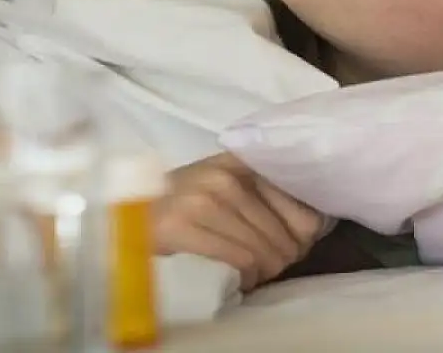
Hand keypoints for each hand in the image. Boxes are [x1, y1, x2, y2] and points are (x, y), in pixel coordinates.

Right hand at [153, 153, 328, 290]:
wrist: (129, 215)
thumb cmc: (185, 204)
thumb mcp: (226, 187)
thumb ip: (264, 196)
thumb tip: (313, 227)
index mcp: (240, 161)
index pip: (297, 199)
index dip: (304, 230)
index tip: (298, 243)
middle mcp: (224, 176)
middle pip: (282, 233)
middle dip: (283, 256)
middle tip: (273, 266)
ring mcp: (202, 199)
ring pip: (262, 250)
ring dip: (265, 270)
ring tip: (257, 274)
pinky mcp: (181, 226)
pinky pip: (238, 260)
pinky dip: (247, 277)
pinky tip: (243, 279)